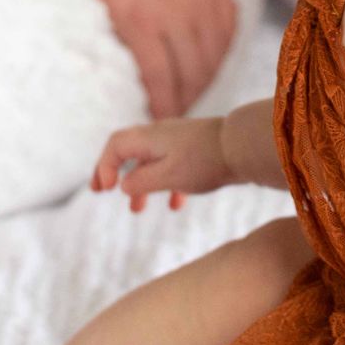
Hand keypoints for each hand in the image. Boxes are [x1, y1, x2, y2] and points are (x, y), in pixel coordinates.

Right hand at [62, 0, 237, 117]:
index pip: (227, 26)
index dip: (215, 58)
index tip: (199, 74)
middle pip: (213, 53)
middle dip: (201, 84)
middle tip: (183, 103)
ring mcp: (170, 2)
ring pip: (191, 69)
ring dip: (184, 97)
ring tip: (168, 111)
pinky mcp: (137, 17)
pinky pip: (160, 73)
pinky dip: (162, 99)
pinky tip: (155, 111)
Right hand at [92, 117, 232, 210]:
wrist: (243, 147)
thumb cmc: (205, 161)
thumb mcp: (168, 176)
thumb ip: (141, 182)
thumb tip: (124, 185)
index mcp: (149, 138)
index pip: (115, 146)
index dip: (104, 166)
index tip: (106, 190)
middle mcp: (160, 135)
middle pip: (128, 150)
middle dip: (112, 171)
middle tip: (101, 191)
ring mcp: (178, 141)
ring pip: (150, 161)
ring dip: (139, 184)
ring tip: (136, 209)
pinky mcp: (195, 151)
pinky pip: (171, 166)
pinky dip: (166, 185)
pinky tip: (175, 205)